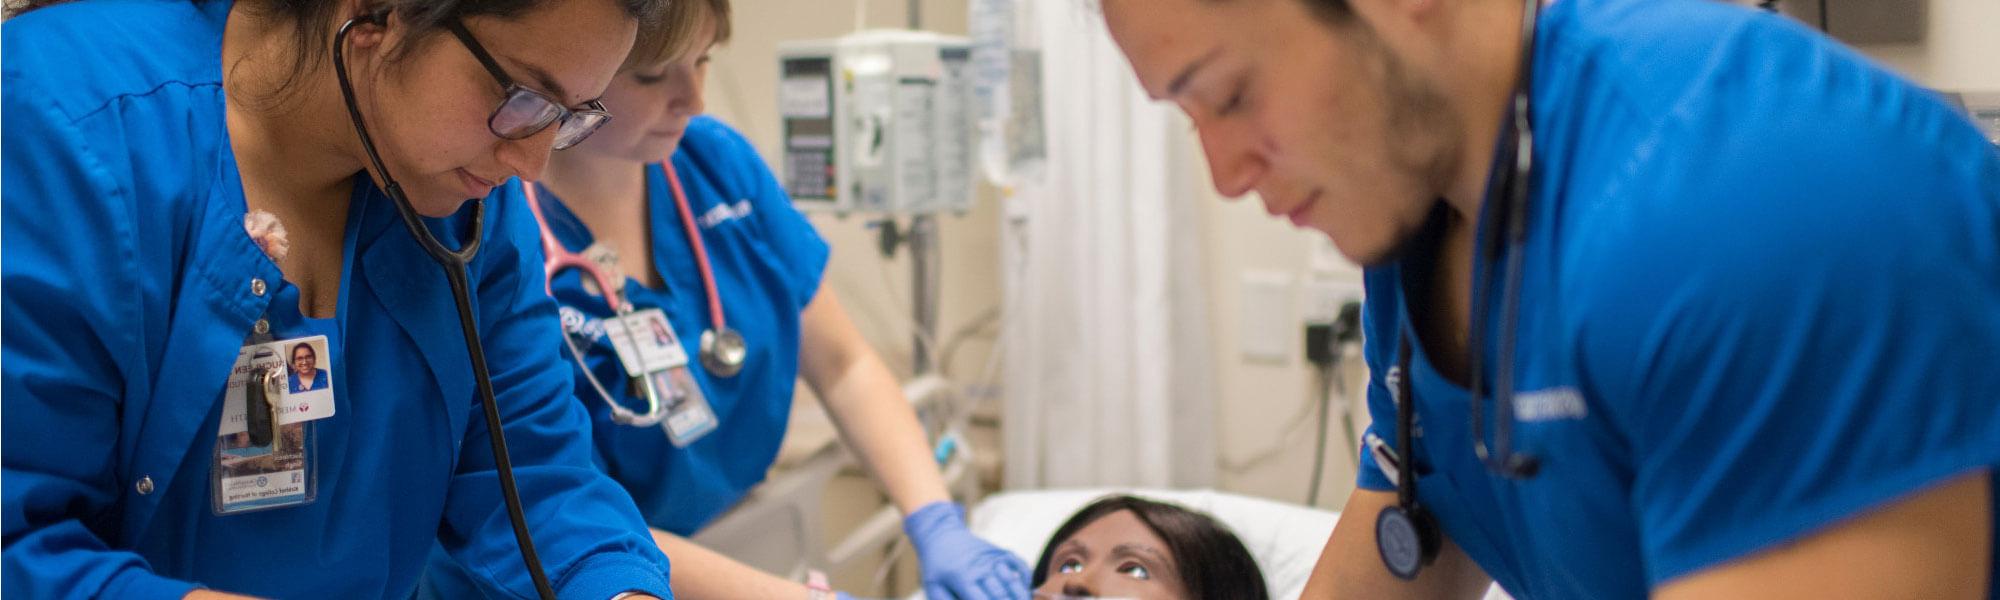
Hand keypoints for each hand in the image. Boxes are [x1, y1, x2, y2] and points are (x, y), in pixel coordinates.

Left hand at [903, 502, 1030, 599]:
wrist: (942, 535)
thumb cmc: (937, 568)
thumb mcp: (934, 588)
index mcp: (962, 578)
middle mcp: (981, 567)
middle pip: (1001, 595)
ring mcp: (993, 558)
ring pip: (1014, 581)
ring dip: (1021, 596)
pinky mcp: (1001, 552)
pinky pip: (1020, 565)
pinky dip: (1026, 580)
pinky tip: (1026, 591)